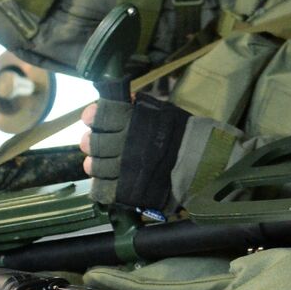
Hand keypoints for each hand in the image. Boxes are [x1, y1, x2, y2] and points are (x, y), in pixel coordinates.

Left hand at [80, 93, 189, 210]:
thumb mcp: (160, 111)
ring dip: (94, 164)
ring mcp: (123, 169)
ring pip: (95, 167)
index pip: (102, 115)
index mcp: (132, 122)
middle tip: (93, 143)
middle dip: (91, 142)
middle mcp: (124, 144)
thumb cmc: (180, 132)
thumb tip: (123, 100)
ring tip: (98, 164)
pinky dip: (100, 186)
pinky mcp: (126, 189)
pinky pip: (103, 189)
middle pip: (94, 143)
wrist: (199, 161)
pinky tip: (105, 181)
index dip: (94, 116)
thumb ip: (138, 108)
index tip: (91, 118)